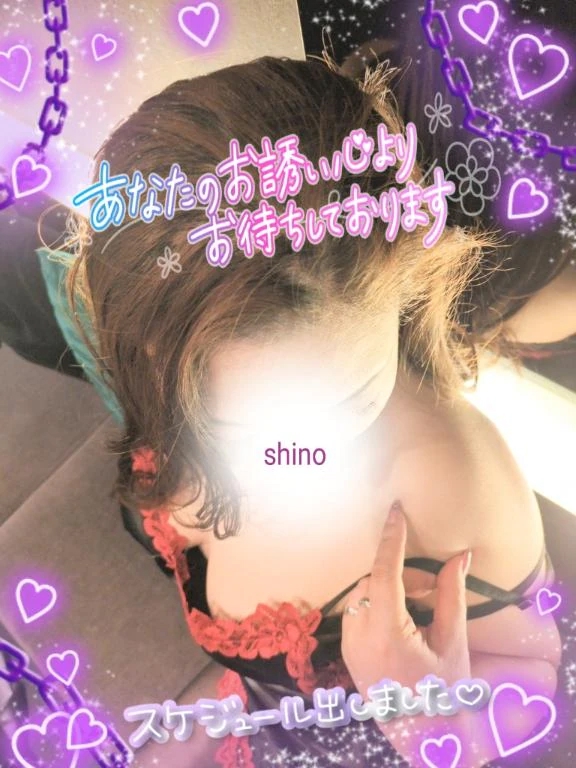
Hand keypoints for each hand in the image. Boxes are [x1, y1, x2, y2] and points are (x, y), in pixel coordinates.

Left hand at [341, 502, 471, 697]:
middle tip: (428, 589)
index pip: (384, 572)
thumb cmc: (443, 691)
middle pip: (373, 582)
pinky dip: (378, 605)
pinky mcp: (347, 652)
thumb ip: (451, 594)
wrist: (423, 734)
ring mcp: (348, 646)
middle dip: (400, 576)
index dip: (391, 539)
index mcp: (387, 634)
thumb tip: (460, 556)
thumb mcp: (452, 642)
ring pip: (363, 595)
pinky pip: (358, 612)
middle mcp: (359, 638)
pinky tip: (402, 621)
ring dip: (388, 590)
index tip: (395, 511)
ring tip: (418, 610)